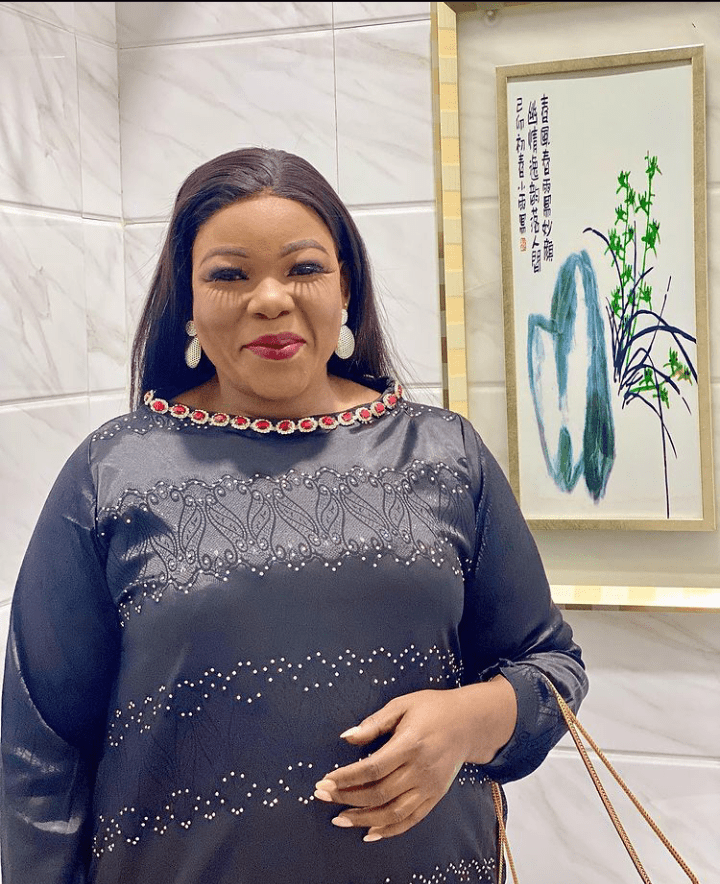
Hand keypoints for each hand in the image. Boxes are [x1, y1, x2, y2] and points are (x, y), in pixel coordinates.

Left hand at [313, 677, 516, 841]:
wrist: (469, 722)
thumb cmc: (433, 708)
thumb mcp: (403, 704)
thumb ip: (374, 723)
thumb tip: (346, 737)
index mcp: (411, 744)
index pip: (373, 768)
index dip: (347, 777)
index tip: (326, 780)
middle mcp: (421, 769)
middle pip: (379, 792)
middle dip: (347, 797)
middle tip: (322, 796)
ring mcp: (429, 786)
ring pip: (393, 812)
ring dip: (363, 819)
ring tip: (339, 818)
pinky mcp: (435, 796)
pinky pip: (411, 820)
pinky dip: (389, 830)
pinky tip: (369, 833)